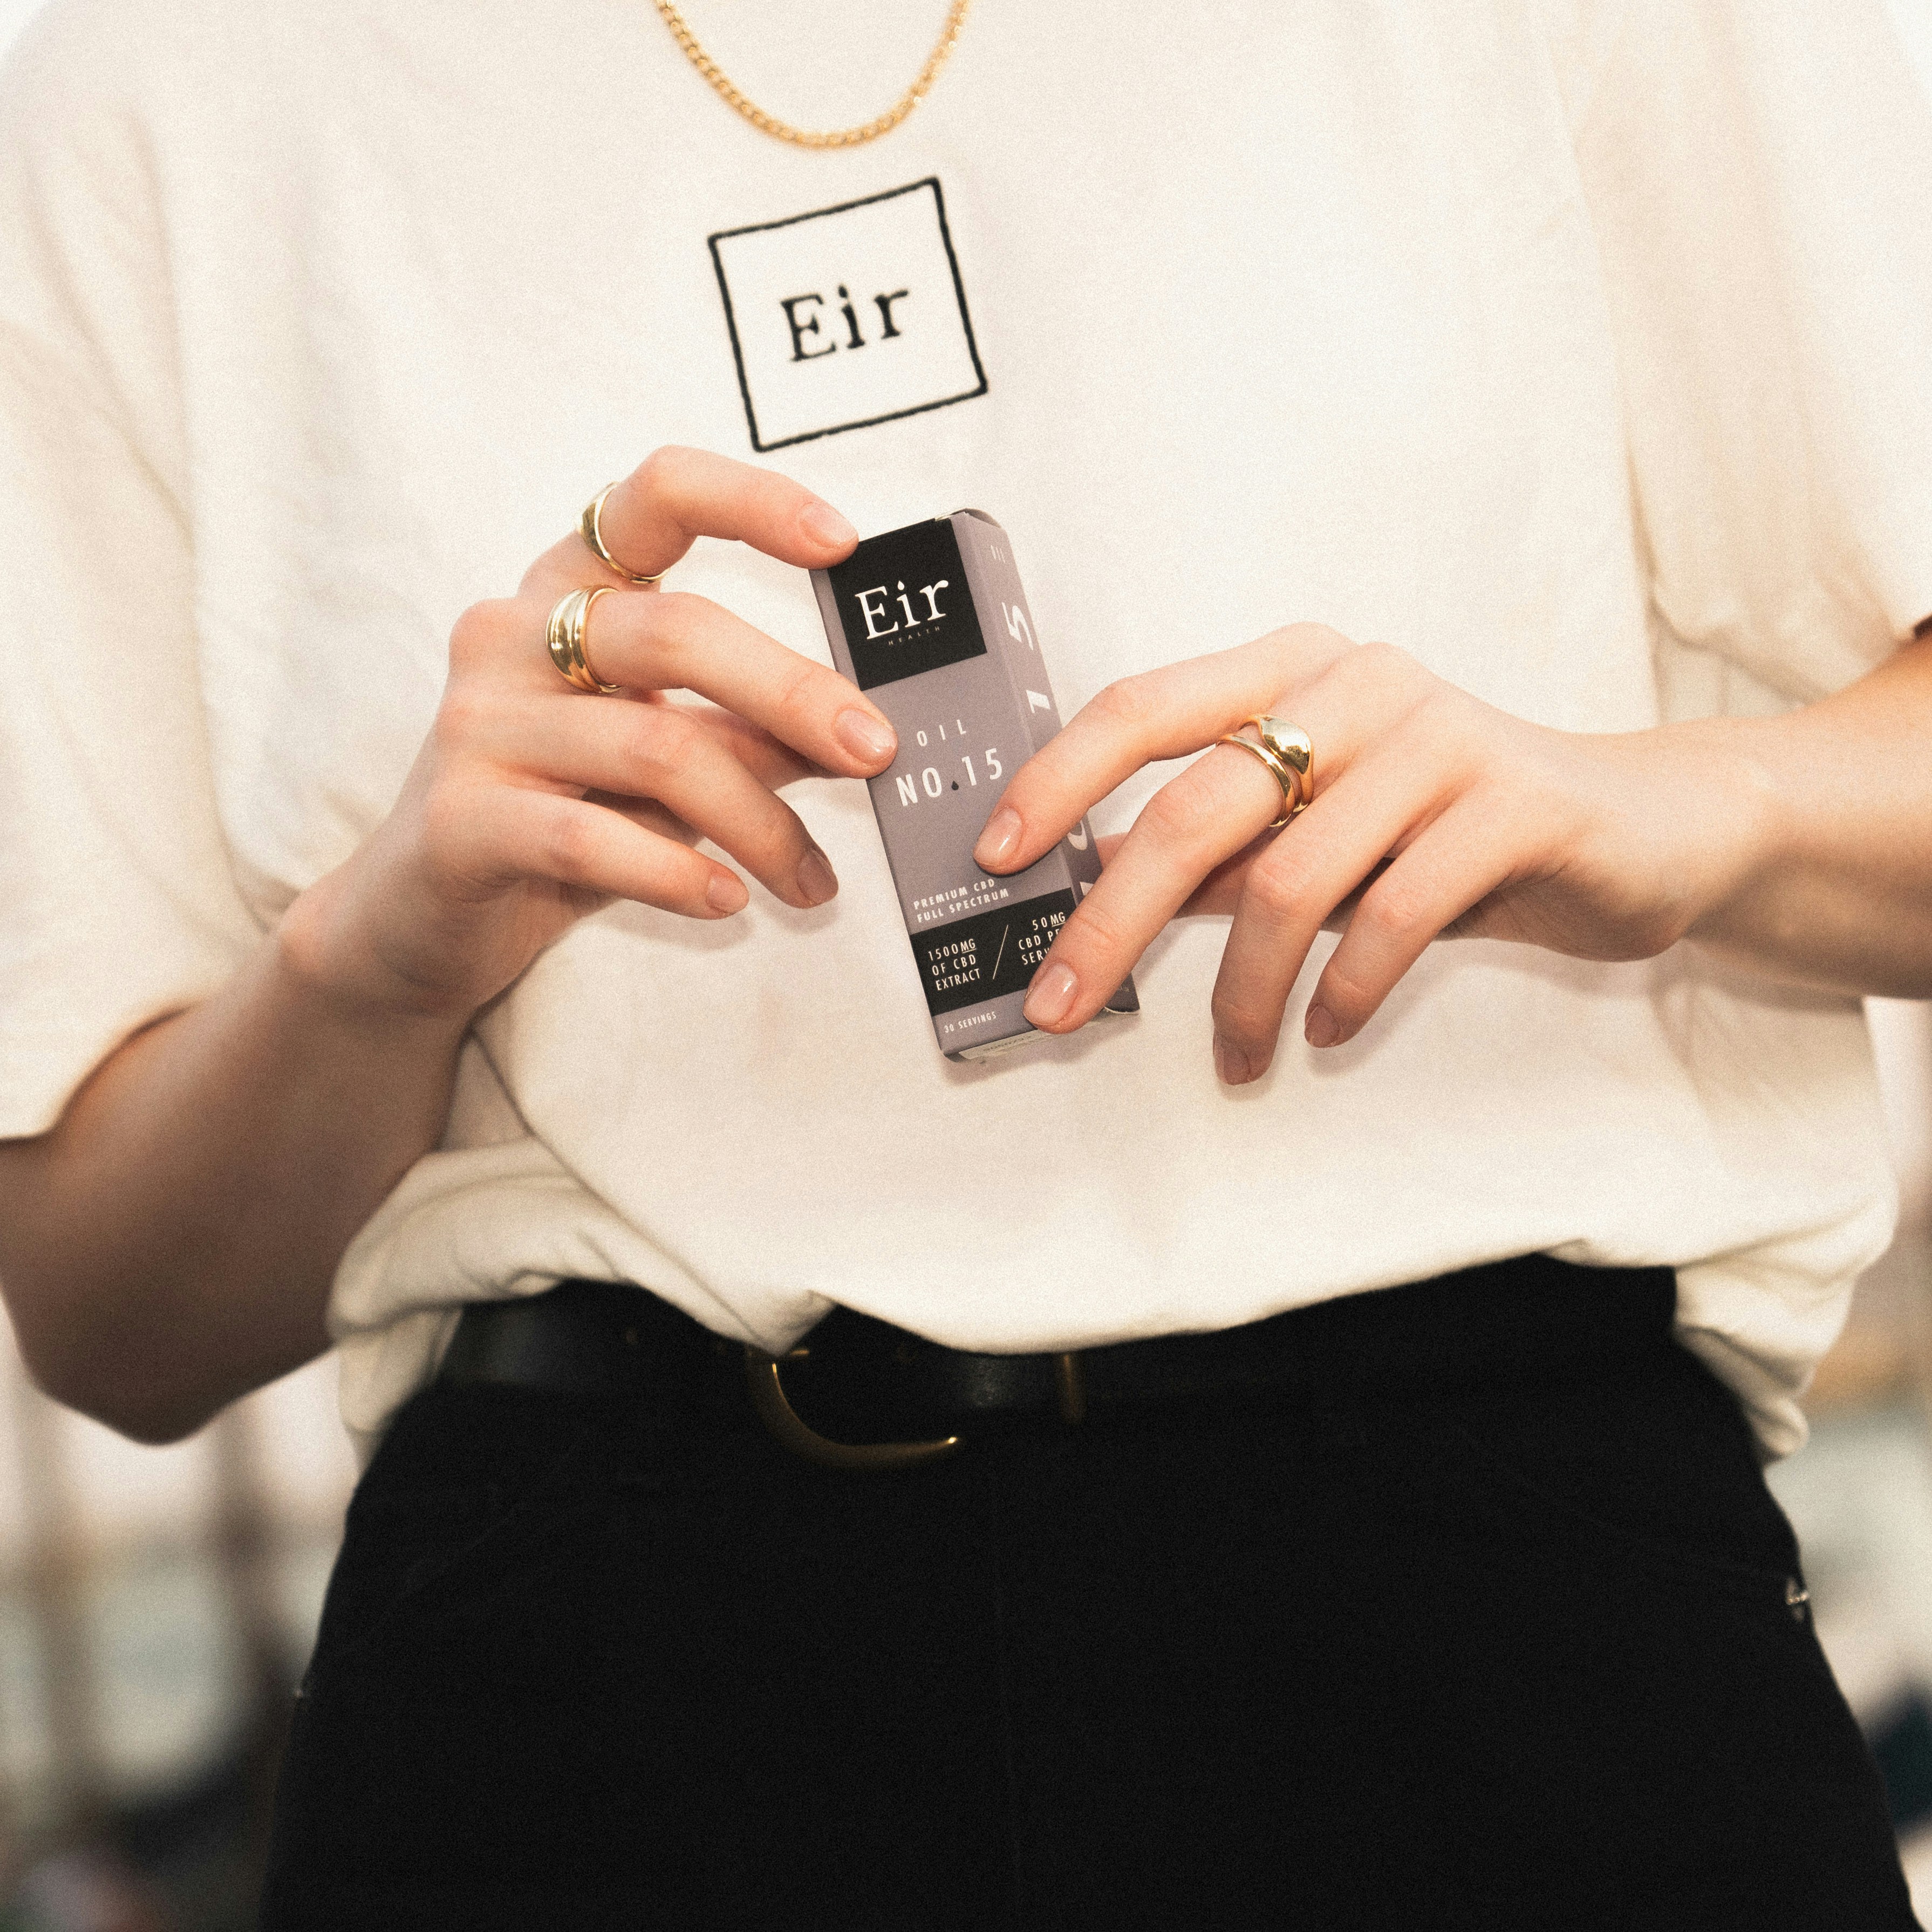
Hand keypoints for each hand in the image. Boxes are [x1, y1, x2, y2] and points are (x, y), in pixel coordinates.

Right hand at [280, 448, 896, 1020]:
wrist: (417, 916)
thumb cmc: (560, 817)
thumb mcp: (665, 763)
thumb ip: (746, 732)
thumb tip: (861, 728)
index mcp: (566, 591)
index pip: (654, 498)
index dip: (752, 502)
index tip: (844, 541)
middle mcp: (511, 635)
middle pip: (675, 632)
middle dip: (792, 691)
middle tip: (873, 750)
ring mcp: (476, 724)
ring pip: (651, 748)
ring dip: (757, 820)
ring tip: (809, 880)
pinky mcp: (458, 820)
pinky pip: (589, 838)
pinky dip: (676, 873)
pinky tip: (726, 901)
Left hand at [972, 625, 1777, 1082]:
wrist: (1643, 824)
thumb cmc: (1456, 827)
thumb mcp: (1325, 828)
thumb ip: (1224, 848)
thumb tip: (1092, 886)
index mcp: (1294, 669)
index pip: (1143, 706)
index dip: (1057, 779)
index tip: (995, 859)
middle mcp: (1358, 683)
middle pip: (1197, 806)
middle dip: (1115, 921)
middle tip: (1062, 1006)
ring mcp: (1441, 735)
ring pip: (1292, 877)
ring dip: (1244, 988)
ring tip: (1239, 1053)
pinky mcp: (1514, 801)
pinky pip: (1397, 911)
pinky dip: (1346, 987)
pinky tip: (1327, 1029)